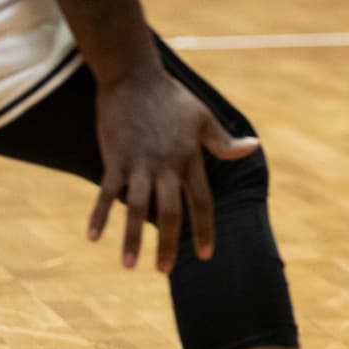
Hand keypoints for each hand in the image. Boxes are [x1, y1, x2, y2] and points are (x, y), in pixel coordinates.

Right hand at [88, 72, 258, 272]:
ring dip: (132, 240)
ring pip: (138, 209)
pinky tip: (94, 239)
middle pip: (170, 213)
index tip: (205, 255)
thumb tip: (254, 148)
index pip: (201, 203)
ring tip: (130, 266)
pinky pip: (107, 193)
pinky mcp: (115, 159)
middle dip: (168, 244)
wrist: (134, 77)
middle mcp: (166, 166)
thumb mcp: (204, 119)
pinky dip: (100, 216)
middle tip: (165, 271)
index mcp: (190, 159)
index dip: (204, 229)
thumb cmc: (172, 98)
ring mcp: (139, 164)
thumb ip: (225, 142)